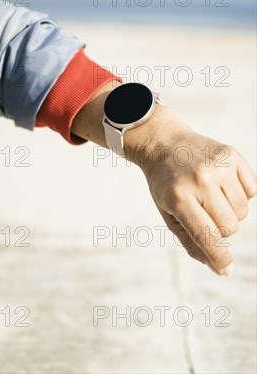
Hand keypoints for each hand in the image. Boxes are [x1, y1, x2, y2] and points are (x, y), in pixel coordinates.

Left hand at [123, 106, 256, 275]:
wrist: (164, 143)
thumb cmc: (166, 185)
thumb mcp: (169, 214)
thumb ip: (192, 243)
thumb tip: (221, 269)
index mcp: (179, 197)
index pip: (207, 236)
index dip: (219, 257)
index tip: (226, 269)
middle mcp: (200, 180)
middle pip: (229, 226)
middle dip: (220, 228)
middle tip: (204, 212)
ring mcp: (217, 165)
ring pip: (242, 211)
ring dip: (230, 211)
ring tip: (211, 196)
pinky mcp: (231, 155)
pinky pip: (252, 190)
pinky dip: (241, 193)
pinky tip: (221, 183)